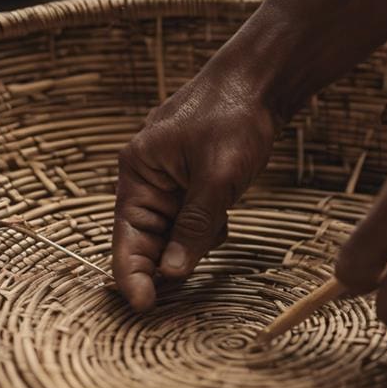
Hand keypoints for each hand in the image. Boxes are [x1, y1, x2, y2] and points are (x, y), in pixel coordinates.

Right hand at [113, 66, 276, 309]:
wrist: (260, 81)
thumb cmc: (234, 118)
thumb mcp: (217, 178)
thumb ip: (194, 227)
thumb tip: (173, 272)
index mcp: (138, 171)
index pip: (126, 236)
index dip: (133, 274)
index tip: (144, 307)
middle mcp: (147, 177)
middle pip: (148, 239)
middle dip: (165, 261)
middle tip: (179, 291)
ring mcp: (169, 179)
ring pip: (173, 232)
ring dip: (192, 241)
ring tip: (216, 224)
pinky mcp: (191, 180)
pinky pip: (191, 218)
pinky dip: (206, 226)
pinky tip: (225, 214)